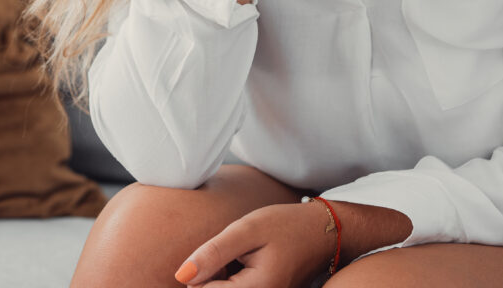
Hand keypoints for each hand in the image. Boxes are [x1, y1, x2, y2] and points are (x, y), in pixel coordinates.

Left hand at [175, 202, 334, 287]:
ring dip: (223, 275)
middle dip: (213, 273)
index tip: (224, 251)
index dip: (201, 271)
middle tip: (235, 253)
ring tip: (243, 256)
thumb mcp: (246, 230)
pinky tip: (247, 262)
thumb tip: (181, 276)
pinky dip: (233, 276)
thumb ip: (212, 253)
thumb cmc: (285, 226)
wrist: (322, 231)